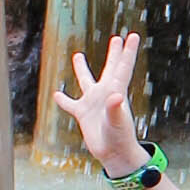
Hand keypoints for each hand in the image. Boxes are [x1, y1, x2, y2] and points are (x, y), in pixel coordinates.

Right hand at [55, 32, 144, 173]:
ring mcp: (93, 103)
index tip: (133, 35)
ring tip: (78, 54)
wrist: (114, 154)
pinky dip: (63, 100)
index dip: (127, 51)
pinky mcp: (83, 114)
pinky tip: (56, 94)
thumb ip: (115, 109)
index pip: (123, 67)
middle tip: (117, 38)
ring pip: (86, 81)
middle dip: (114, 53)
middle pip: (110, 68)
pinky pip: (70, 104)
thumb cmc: (120, 138)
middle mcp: (105, 93)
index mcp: (116, 91)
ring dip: (81, 69)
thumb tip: (115, 96)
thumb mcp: (118, 122)